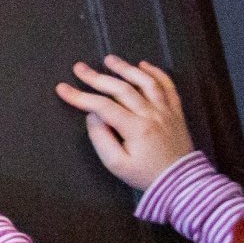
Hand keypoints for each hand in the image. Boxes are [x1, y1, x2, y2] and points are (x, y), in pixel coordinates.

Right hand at [57, 58, 197, 194]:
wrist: (181, 182)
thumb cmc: (145, 175)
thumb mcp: (116, 164)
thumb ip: (101, 138)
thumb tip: (93, 116)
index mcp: (135, 128)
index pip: (102, 106)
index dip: (80, 96)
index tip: (62, 88)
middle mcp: (151, 113)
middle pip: (122, 89)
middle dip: (97, 77)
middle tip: (79, 68)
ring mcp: (166, 110)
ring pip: (146, 82)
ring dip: (126, 68)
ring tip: (109, 60)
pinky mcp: (176, 112)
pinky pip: (168, 87)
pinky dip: (156, 73)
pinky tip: (144, 65)